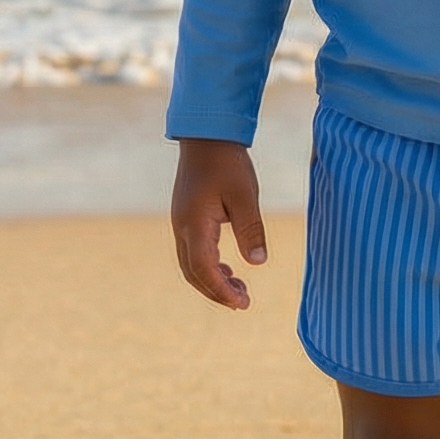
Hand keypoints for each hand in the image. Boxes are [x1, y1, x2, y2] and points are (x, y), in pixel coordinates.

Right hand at [171, 138, 267, 309]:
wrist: (207, 135)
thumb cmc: (228, 163)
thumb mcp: (245, 195)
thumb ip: (251, 229)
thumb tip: (258, 262)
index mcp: (194, 224)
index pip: (203, 268)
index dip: (221, 289)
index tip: (242, 303)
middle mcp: (182, 227)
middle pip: (193, 273)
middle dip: (216, 291)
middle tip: (243, 303)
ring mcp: (181, 222)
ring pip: (191, 264)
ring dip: (212, 280)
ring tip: (240, 289)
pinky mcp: (186, 217)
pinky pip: (193, 251)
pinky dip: (209, 266)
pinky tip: (229, 267)